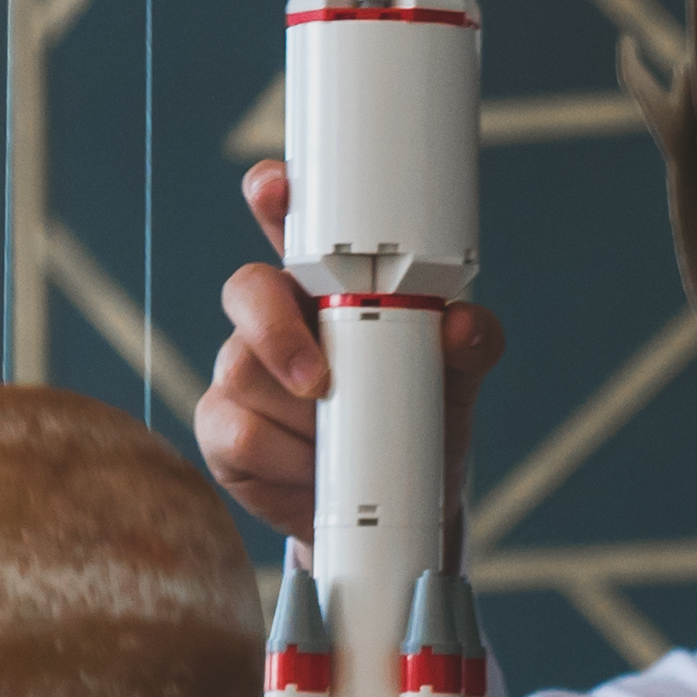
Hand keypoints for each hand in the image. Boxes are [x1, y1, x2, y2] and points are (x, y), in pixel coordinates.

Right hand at [195, 159, 504, 547]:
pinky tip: (312, 469)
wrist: (397, 507)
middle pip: (246, 291)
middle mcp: (277, 319)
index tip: (274, 189)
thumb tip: (461, 324)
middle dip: (276, 329)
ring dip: (300, 416)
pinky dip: (281, 457)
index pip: (289, 225)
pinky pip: (235, 432)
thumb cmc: (420, 422)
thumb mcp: (457, 380)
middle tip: (320, 379)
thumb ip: (471, 344)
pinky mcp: (225, 430)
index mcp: (327, 286)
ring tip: (343, 441)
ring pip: (242, 370)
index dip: (273, 197)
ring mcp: (244, 373)